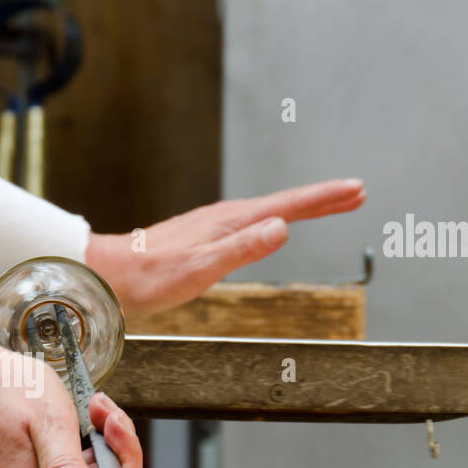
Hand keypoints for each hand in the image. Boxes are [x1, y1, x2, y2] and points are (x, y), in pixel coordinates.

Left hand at [86, 178, 366, 315]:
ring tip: (326, 207)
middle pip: (283, 205)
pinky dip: (273, 220)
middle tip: (355, 194)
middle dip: (321, 200)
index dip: (324, 199)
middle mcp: (223, 218)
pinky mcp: (203, 237)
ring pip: (267, 212)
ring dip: (300, 208)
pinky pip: (251, 224)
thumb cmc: (151, 278)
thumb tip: (281, 227)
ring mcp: (213, 226)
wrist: (111, 275)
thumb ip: (242, 249)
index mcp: (230, 222)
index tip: (355, 190)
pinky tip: (270, 227)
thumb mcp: (202, 268)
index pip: (288, 206)